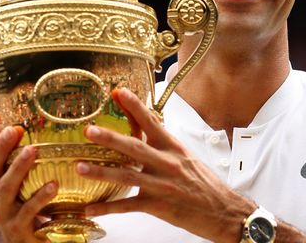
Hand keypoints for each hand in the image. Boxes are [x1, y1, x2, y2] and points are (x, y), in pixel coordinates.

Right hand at [0, 113, 56, 242]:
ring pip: (6, 187)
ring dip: (19, 167)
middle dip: (0, 147)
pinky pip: (29, 211)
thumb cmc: (26, 209)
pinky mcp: (18, 228)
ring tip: (33, 150)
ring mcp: (2, 214)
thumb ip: (15, 160)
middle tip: (14, 129)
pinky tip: (53, 185)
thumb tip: (21, 123)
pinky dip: (40, 197)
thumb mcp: (18, 183)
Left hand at [76, 88, 255, 242]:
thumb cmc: (206, 185)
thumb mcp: (187, 158)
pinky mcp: (159, 206)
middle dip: (110, 138)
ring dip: (101, 172)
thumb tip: (146, 129)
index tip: (119, 92)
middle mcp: (167, 163)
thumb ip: (164, 146)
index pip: (151, 121)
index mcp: (174, 147)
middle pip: (134, 147)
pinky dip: (108, 208)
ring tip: (80, 167)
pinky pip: (129, 206)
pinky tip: (91, 208)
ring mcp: (162, 185)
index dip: (134, 106)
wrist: (225, 211)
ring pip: (127, 176)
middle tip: (90, 130)